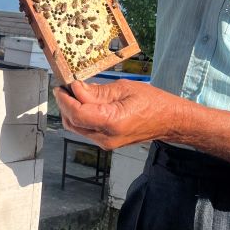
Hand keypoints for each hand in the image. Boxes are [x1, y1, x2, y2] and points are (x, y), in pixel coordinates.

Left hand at [54, 80, 183, 149]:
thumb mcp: (124, 88)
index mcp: (112, 122)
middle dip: (64, 105)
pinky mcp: (106, 142)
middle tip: (64, 87)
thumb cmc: (152, 102)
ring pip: (76, 128)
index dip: (65, 100)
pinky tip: (84, 102)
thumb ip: (97, 91)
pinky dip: (80, 116)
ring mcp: (106, 143)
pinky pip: (85, 130)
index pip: (77, 114)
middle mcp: (106, 137)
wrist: (168, 121)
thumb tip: (76, 88)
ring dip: (70, 111)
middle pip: (72, 123)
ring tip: (74, 93)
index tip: (61, 86)